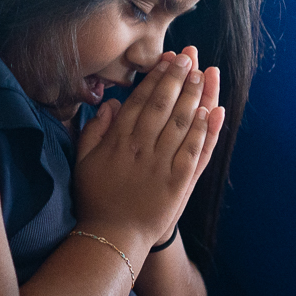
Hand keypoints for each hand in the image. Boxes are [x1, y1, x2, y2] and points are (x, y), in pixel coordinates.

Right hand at [72, 47, 225, 253]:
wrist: (111, 237)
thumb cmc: (95, 199)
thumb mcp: (84, 162)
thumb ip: (94, 131)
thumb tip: (110, 104)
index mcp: (118, 141)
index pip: (140, 101)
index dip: (156, 78)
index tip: (167, 59)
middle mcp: (140, 149)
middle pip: (162, 105)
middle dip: (177, 78)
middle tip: (189, 57)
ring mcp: (160, 165)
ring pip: (180, 123)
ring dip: (192, 96)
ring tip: (202, 74)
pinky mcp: (177, 183)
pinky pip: (192, 151)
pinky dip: (202, 130)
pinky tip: (212, 111)